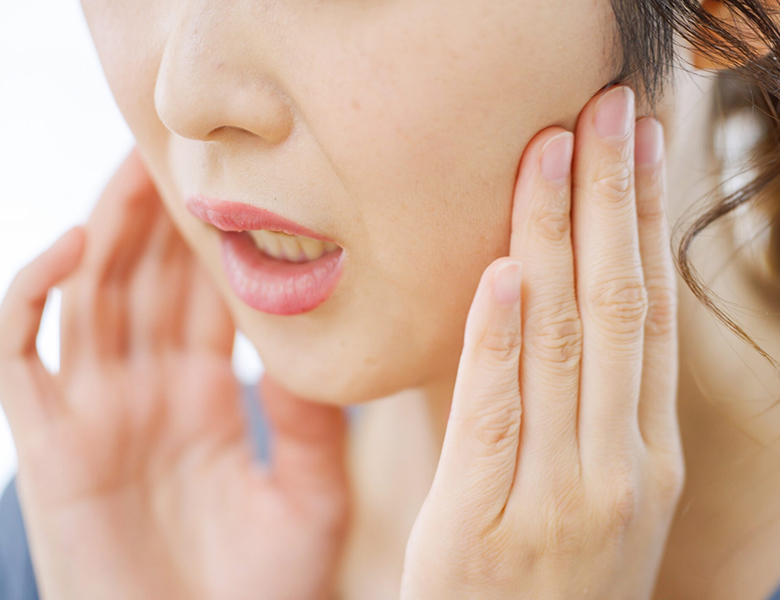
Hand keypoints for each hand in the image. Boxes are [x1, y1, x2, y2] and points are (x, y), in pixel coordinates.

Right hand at [0, 148, 350, 599]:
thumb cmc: (262, 593)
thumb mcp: (308, 495)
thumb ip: (311, 420)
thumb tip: (313, 342)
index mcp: (204, 396)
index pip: (202, 296)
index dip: (212, 240)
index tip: (234, 181)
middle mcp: (146, 392)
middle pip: (144, 280)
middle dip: (156, 215)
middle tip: (179, 145)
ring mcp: (95, 412)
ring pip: (89, 296)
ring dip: (106, 229)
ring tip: (135, 167)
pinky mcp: (50, 445)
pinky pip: (22, 354)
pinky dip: (32, 295)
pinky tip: (70, 246)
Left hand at [400, 86, 683, 598]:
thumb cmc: (549, 573)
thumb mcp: (592, 491)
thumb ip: (581, 406)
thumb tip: (549, 299)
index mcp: (647, 454)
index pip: (648, 313)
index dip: (643, 221)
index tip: (637, 145)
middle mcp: (617, 466)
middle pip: (616, 306)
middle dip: (610, 199)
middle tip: (605, 109)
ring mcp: (556, 495)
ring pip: (563, 343)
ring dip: (556, 238)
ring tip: (554, 150)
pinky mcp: (483, 522)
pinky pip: (495, 414)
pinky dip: (499, 340)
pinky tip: (502, 270)